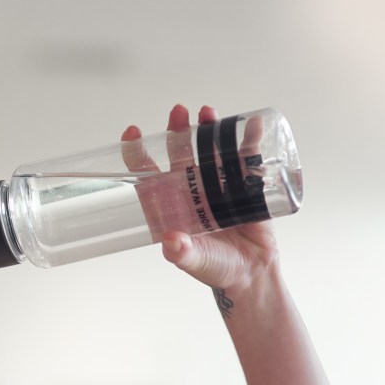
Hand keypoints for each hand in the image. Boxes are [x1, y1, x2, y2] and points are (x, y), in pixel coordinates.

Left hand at [121, 105, 279, 290]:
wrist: (252, 272)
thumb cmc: (216, 267)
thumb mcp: (194, 261)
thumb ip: (181, 253)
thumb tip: (171, 242)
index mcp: (170, 205)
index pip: (147, 175)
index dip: (137, 154)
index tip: (131, 133)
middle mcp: (190, 190)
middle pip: (179, 154)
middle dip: (177, 131)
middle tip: (178, 112)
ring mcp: (216, 185)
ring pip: (209, 150)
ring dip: (209, 129)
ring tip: (208, 112)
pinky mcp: (244, 184)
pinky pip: (246, 158)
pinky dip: (249, 140)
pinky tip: (253, 125)